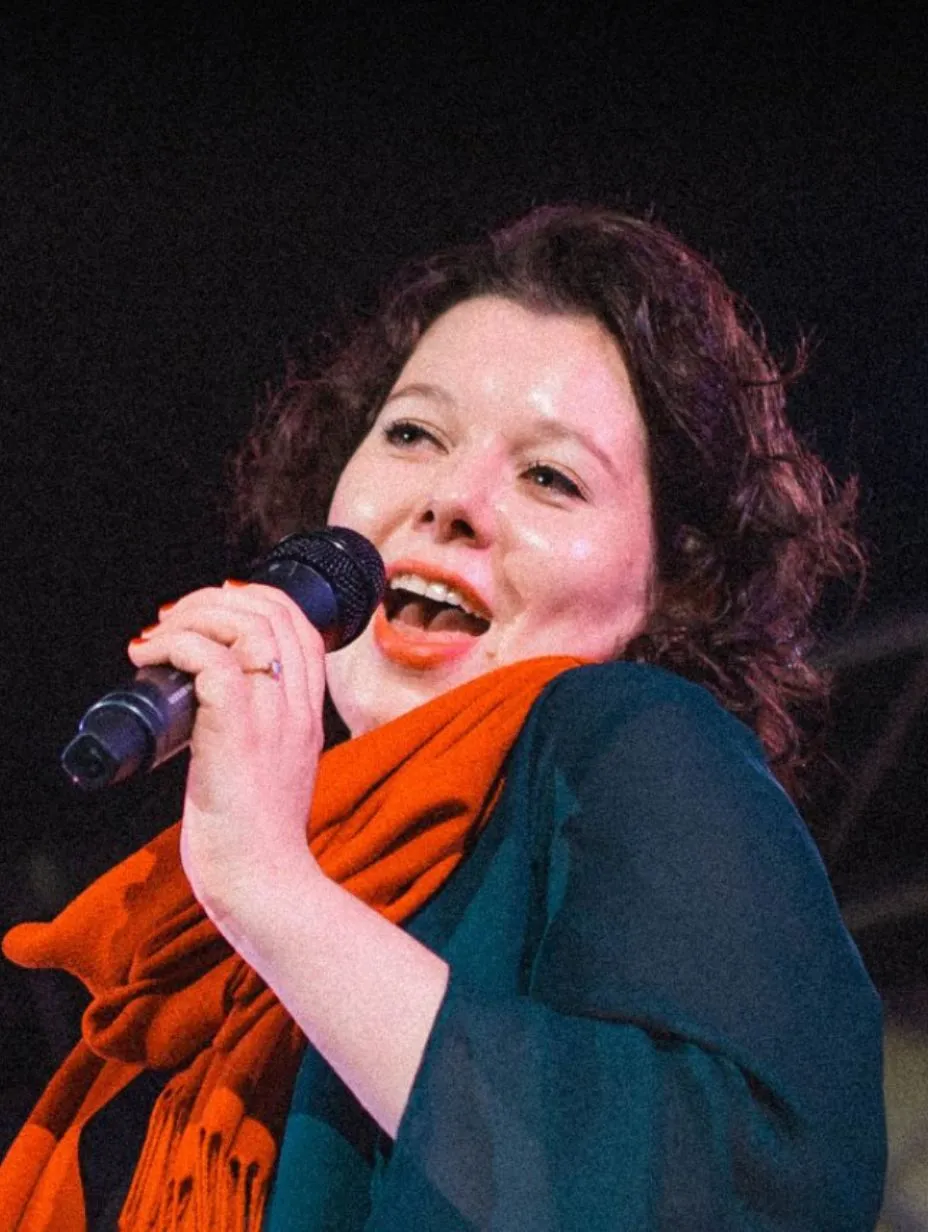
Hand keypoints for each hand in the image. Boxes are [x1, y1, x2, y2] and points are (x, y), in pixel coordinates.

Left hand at [128, 581, 326, 922]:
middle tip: (174, 618)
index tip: (214, 610)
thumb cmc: (257, 838)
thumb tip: (212, 708)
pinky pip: (210, 662)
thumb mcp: (277, 770)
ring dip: (192, 618)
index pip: (300, 627)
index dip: (257, 601)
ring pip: (245, 627)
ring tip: (158, 636)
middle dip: (216, 599)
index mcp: (308, 713)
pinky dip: (177, 647)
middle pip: (274, 614)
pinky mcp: (236, 732)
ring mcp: (271, 717)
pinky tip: (151, 658)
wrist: (263, 881)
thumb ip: (262, 734)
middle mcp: (296, 706)